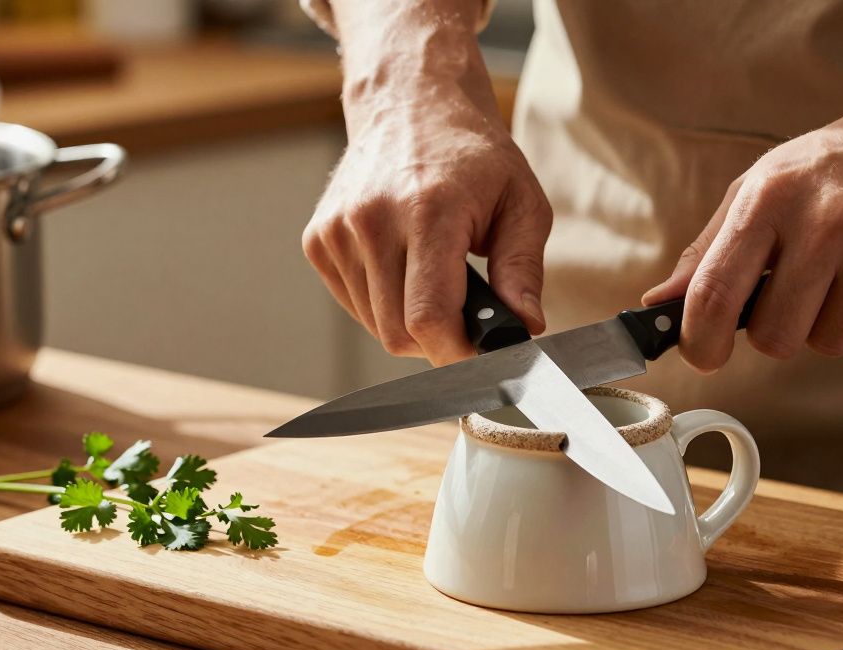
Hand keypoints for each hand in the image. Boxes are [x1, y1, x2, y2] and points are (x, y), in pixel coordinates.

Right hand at [302, 78, 550, 365]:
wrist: (410, 104)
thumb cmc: (472, 155)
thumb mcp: (522, 202)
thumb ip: (523, 269)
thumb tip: (524, 327)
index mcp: (428, 210)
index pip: (428, 317)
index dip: (457, 351)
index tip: (482, 350)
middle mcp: (372, 220)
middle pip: (398, 333)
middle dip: (437, 341)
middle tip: (466, 313)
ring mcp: (337, 231)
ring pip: (375, 326)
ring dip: (409, 322)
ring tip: (435, 278)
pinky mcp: (317, 240)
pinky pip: (354, 305)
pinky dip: (383, 304)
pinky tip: (404, 268)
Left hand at [641, 102, 842, 372]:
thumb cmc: (836, 165)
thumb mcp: (761, 187)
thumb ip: (707, 250)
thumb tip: (657, 303)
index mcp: (769, 199)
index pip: (714, 294)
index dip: (700, 341)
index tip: (703, 355)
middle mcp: (824, 222)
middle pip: (774, 337)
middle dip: (777, 330)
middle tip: (795, 294)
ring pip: (827, 343)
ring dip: (829, 323)